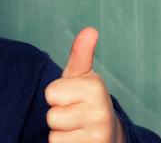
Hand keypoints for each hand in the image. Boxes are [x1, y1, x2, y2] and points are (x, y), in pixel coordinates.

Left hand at [45, 28, 126, 142]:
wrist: (109, 133)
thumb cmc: (88, 101)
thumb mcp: (83, 76)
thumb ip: (81, 53)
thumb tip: (90, 29)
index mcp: (95, 89)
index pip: (51, 93)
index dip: (58, 95)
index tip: (72, 97)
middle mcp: (100, 114)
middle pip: (52, 117)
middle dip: (59, 115)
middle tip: (74, 114)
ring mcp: (97, 137)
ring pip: (55, 136)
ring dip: (61, 133)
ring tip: (76, 128)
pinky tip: (78, 141)